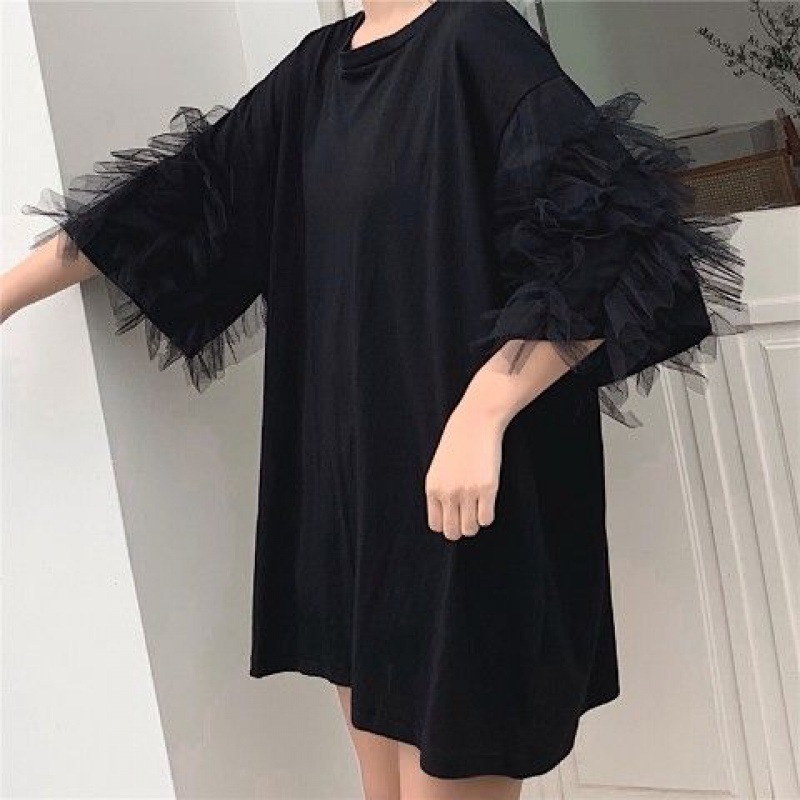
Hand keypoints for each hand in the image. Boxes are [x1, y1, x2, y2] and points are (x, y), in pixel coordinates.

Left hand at [424, 401, 505, 540]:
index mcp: (432, 489)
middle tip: (470, 514)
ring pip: (471, 529)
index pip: (436, 525)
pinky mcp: (487, 487)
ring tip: (479, 506)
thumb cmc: (458, 446)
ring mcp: (467, 491)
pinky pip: (487, 519)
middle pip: (453, 532)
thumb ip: (440, 493)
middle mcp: (447, 493)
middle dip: (462, 527)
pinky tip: (488, 500)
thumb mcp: (439, 470)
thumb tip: (448, 521)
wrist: (474, 422)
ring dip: (476, 522)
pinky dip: (488, 515)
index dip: (448, 523)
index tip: (456, 514)